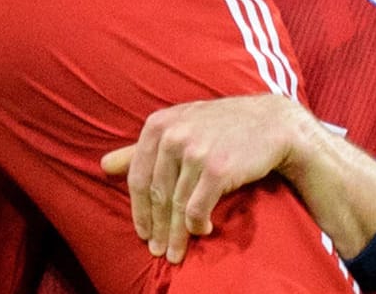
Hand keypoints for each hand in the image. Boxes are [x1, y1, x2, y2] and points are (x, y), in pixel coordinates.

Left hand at [100, 94, 309, 263]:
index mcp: (159, 124)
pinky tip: (202, 231)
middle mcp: (173, 135)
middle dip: (157, 228)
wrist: (272, 123)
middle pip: (156, 195)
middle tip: (158, 250)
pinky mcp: (217, 169)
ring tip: (176, 253)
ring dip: (176, 235)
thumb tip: (104, 165)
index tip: (144, 232)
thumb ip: (141, 147)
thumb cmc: (223, 127)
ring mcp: (195, 151)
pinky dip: (197, 226)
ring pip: (176, 206)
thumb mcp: (181, 126)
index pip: (138, 177)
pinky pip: (197, 209)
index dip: (139, 210)